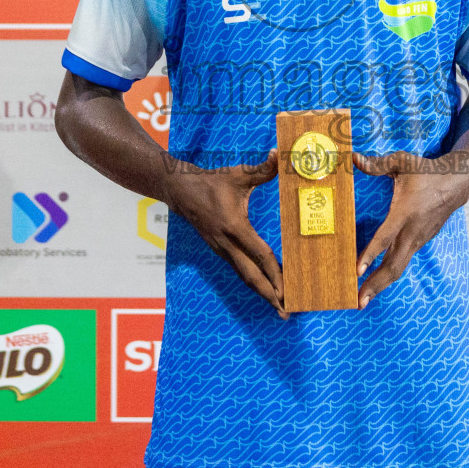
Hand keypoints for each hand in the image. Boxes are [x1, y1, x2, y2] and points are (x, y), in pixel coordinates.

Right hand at [161, 150, 286, 317]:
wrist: (180, 191)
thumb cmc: (212, 182)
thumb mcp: (238, 173)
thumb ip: (262, 169)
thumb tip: (280, 154)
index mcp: (234, 227)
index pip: (260, 255)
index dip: (276, 274)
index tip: (287, 290)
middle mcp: (227, 243)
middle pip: (251, 277)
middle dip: (269, 295)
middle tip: (286, 313)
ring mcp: (221, 249)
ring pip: (244, 277)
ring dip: (261, 292)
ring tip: (278, 307)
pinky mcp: (219, 250)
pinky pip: (238, 270)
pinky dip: (253, 281)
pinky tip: (265, 287)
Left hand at [353, 151, 468, 308]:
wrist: (457, 182)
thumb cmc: (427, 171)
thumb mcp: (402, 162)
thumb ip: (377, 164)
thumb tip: (353, 158)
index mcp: (405, 212)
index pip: (385, 237)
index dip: (371, 254)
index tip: (357, 270)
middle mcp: (412, 231)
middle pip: (393, 265)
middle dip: (375, 284)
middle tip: (358, 301)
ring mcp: (418, 239)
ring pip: (398, 267)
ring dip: (381, 284)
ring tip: (363, 299)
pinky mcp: (420, 242)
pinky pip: (402, 262)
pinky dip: (389, 274)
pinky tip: (376, 282)